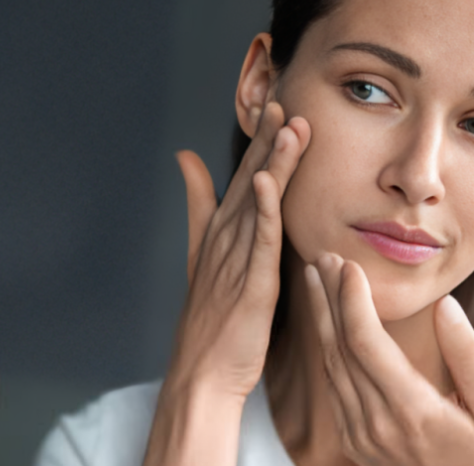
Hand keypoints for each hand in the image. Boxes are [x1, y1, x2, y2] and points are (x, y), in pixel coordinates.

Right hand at [142, 102, 309, 465]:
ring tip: (288, 126)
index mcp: (222, 234)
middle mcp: (226, 240)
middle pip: (250, 181)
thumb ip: (198, 206)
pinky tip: (266, 183)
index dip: (261, 143)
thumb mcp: (201, 256)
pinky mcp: (249, 285)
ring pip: (258, 203)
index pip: (244, 178)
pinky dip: (262, 211)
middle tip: (284, 100)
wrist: (201, 373)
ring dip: (271, 164)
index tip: (278, 108)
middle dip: (267, 140)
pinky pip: (258, 243)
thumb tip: (185, 160)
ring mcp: (236, 261)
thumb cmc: (209, 321)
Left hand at [306, 254, 473, 465]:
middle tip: (322, 257)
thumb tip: (444, 305)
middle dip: (327, 298)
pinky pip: (333, 385)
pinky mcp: (353, 441)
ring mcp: (360, 436)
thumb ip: (468, 355)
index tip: (348, 265)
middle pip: (339, 347)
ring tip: (316, 280)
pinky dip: (327, 347)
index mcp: (411, 411)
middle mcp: (376, 424)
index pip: (365, 342)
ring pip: (330, 365)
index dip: (351, 299)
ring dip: (321, 318)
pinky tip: (327, 322)